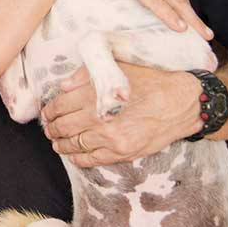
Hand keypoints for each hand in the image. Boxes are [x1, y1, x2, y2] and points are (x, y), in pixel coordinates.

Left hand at [40, 64, 202, 166]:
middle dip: (52, 128)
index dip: (49, 111)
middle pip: (63, 126)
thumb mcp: (118, 67)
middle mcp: (98, 116)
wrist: (180, 102)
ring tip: (57, 143)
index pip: (59, 105)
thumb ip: (86, 76)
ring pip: (74, 144)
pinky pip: (92, 159)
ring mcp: (109, 137)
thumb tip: (62, 86)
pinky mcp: (121, 151)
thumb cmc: (150, 80)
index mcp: (93, 94)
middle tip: (49, 129)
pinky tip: (74, 155)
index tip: (47, 113)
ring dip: (61, 144)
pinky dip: (78, 158)